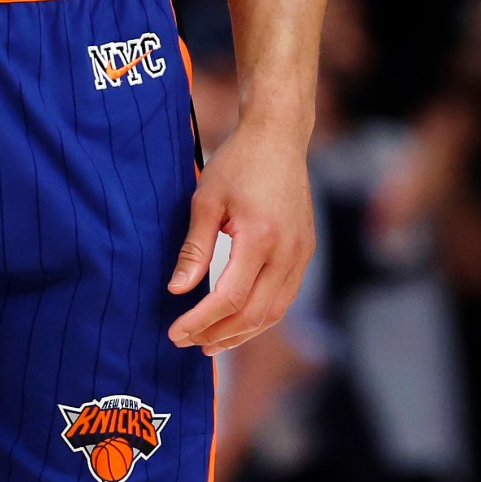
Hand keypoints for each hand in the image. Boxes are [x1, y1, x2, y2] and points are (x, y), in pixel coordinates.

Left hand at [166, 117, 313, 353]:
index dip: (200, 321)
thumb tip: (177, 290)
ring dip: (241, 333)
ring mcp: (301, 254)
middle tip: (187, 342)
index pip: (229, 298)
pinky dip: (260, 316)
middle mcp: (287, 252)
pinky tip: (237, 320)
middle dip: (218, 334)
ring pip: (274, 312)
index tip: (175, 333)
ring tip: (210, 342)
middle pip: (253, 314)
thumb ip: (194, 249)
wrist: (278, 138)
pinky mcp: (304, 252)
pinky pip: (285, 297)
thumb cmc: (238, 163)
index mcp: (261, 238)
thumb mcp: (206, 200)